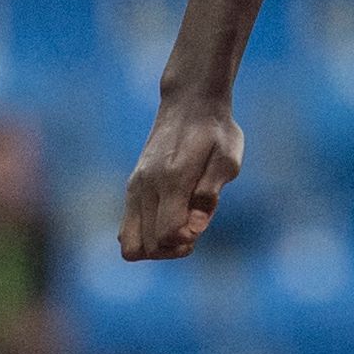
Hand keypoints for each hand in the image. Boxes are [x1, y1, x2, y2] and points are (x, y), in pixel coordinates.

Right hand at [117, 95, 243, 260]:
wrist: (189, 104)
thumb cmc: (215, 132)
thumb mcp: (228, 158)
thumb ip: (210, 193)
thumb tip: (194, 229)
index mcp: (171, 179)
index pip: (166, 234)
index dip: (186, 241)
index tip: (201, 223)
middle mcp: (146, 187)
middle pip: (145, 247)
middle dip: (172, 249)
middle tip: (193, 228)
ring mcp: (135, 188)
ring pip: (129, 245)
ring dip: (156, 247)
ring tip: (179, 228)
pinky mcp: (132, 188)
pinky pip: (126, 231)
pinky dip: (146, 236)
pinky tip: (168, 219)